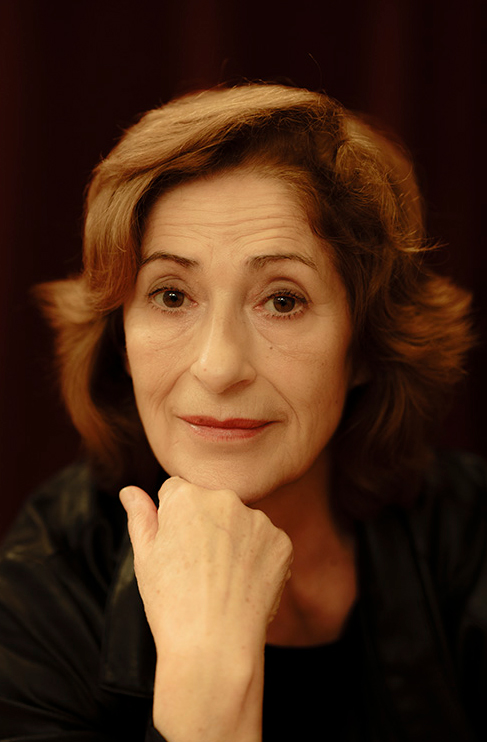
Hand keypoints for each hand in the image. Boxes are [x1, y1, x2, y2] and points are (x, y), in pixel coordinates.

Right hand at [120, 477, 292, 740]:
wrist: (214, 646)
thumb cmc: (171, 603)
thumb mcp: (145, 557)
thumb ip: (139, 516)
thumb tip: (129, 491)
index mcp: (186, 496)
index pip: (177, 492)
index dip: (173, 522)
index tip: (177, 551)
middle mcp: (225, 498)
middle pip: (211, 504)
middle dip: (205, 526)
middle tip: (198, 569)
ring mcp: (257, 519)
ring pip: (240, 523)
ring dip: (233, 541)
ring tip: (221, 581)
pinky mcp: (281, 542)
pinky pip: (265, 543)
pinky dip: (257, 559)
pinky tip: (244, 585)